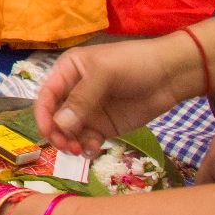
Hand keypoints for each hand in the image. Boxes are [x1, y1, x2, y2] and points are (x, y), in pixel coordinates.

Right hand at [34, 34, 191, 157]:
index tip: (48, 132)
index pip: (46, 95)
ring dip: (69, 143)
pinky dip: (86, 147)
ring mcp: (89, 111)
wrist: (171, 75)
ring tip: (79, 151)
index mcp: (68, 71)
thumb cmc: (134, 64)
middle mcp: (74, 92)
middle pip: (54, 117)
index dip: (43, 114)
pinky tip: (93, 150)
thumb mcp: (105, 74)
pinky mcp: (104, 126)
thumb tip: (59, 125)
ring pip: (69, 131)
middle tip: (66, 147)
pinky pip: (87, 139)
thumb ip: (81, 99)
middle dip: (57, 133)